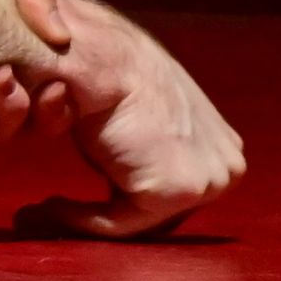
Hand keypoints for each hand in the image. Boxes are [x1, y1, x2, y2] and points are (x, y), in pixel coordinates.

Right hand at [11, 0, 245, 239]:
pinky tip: (54, 206)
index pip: (177, 190)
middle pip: (166, 209)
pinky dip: (83, 219)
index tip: (81, 195)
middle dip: (115, 207)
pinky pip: (123, 223)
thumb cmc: (107, 75)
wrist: (100, 56)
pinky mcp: (178, 190)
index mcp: (224, 148)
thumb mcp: (144, 113)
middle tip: (62, 206)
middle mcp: (228, 165)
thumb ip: (153, 141)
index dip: (127, 195)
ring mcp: (211, 179)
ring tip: (53, 205)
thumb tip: (128, 162)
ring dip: (96, 215)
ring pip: (145, 219)